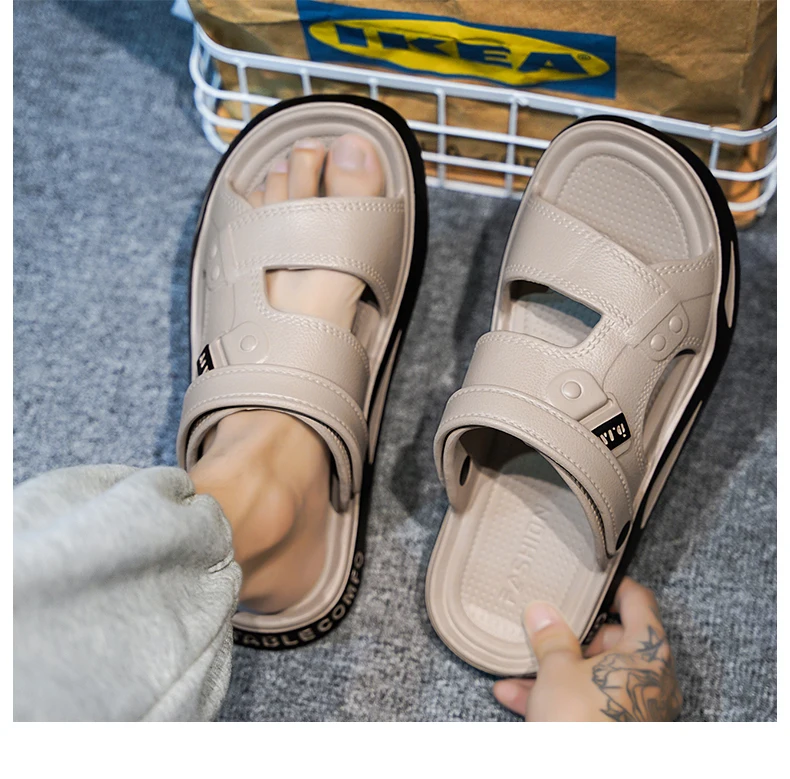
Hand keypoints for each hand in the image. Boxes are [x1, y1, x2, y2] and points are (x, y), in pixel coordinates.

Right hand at [493, 577, 681, 720]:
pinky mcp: (619, 729)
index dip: (615, 587)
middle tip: (546, 628)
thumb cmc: (582, 723)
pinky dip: (558, 696)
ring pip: (595, 675)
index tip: (593, 580)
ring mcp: (638, 709)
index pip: (640, 602)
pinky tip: (517, 694)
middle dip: (574, 636)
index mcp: (647, 654)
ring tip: (521, 665)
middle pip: (615, 640)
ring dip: (557, 669)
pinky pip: (588, 703)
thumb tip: (542, 612)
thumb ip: (551, 637)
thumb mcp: (557, 670)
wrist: (582, 776)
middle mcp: (651, 681)